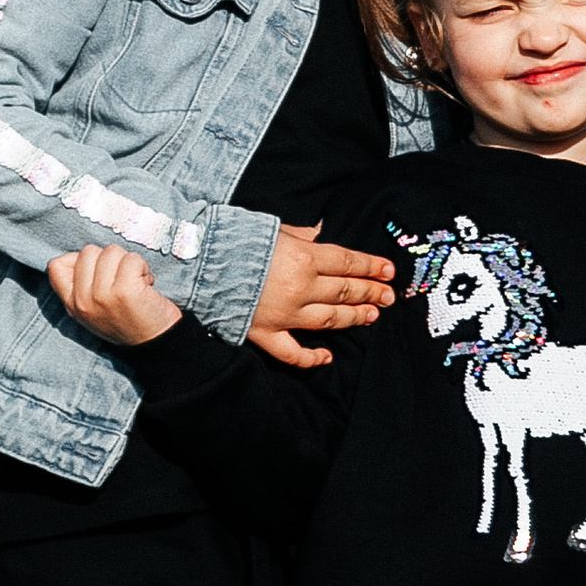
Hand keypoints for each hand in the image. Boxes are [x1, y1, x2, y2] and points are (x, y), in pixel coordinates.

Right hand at [47, 247, 180, 345]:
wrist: (154, 342)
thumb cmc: (127, 319)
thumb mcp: (92, 309)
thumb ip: (81, 285)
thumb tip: (80, 255)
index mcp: (72, 304)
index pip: (56, 266)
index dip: (76, 258)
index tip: (97, 271)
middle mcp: (83, 300)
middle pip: (88, 252)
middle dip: (109, 259)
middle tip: (121, 278)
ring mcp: (103, 295)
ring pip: (111, 251)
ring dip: (128, 262)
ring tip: (135, 282)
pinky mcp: (125, 290)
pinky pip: (132, 259)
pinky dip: (143, 266)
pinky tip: (146, 283)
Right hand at [248, 220, 395, 374]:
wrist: (196, 263)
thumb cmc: (233, 240)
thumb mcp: (272, 228)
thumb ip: (300, 234)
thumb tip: (320, 232)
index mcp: (304, 257)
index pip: (348, 263)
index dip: (372, 267)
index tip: (389, 272)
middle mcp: (300, 287)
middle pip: (345, 291)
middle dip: (370, 292)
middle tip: (389, 296)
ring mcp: (284, 314)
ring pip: (329, 319)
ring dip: (353, 318)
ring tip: (372, 316)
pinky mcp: (264, 333)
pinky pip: (293, 352)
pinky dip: (311, 357)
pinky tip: (327, 357)